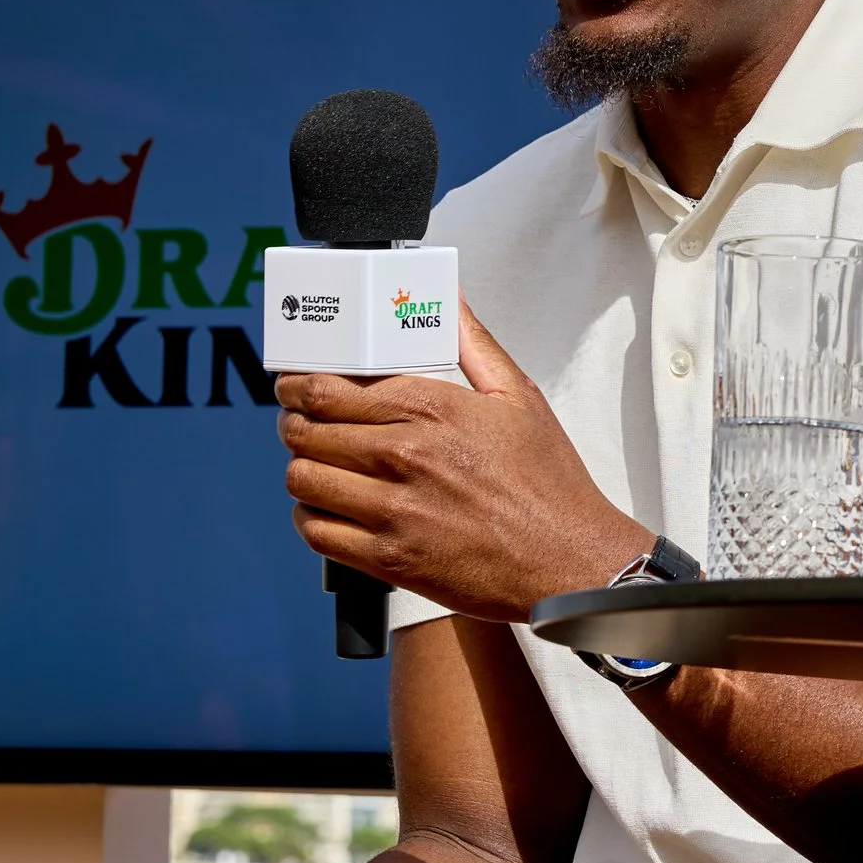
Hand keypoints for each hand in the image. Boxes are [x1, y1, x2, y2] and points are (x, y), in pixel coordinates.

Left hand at [277, 300, 650, 621]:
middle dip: (293, 423)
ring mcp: (394, 510)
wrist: (570, 561)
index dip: (299, 385)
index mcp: (433, 410)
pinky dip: (310, 517)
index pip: (330, 389)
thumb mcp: (519, 398)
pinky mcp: (390, 559)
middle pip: (306, 430)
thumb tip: (450, 300)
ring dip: (300, 468)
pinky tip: (327, 508)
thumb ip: (474, 344)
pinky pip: (317, 532)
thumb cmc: (549, 486)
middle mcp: (406, 456)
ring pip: (303, 480)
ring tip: (314, 464)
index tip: (296, 385)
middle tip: (299, 422)